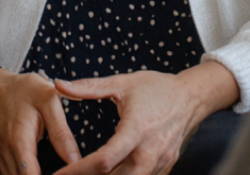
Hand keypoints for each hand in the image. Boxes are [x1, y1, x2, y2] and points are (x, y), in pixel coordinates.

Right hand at [0, 36, 81, 174]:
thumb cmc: (22, 91)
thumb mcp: (48, 101)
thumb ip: (62, 132)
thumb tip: (76, 159)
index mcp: (19, 143)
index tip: (70, 174)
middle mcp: (7, 156)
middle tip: (70, 172)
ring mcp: (2, 161)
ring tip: (58, 171)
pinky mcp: (2, 162)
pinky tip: (42, 173)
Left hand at [53, 62, 237, 174]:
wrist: (191, 97)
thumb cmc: (157, 88)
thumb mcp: (122, 83)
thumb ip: (89, 87)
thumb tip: (59, 84)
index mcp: (137, 129)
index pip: (105, 159)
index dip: (78, 170)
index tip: (59, 174)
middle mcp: (150, 150)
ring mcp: (160, 162)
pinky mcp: (165, 167)